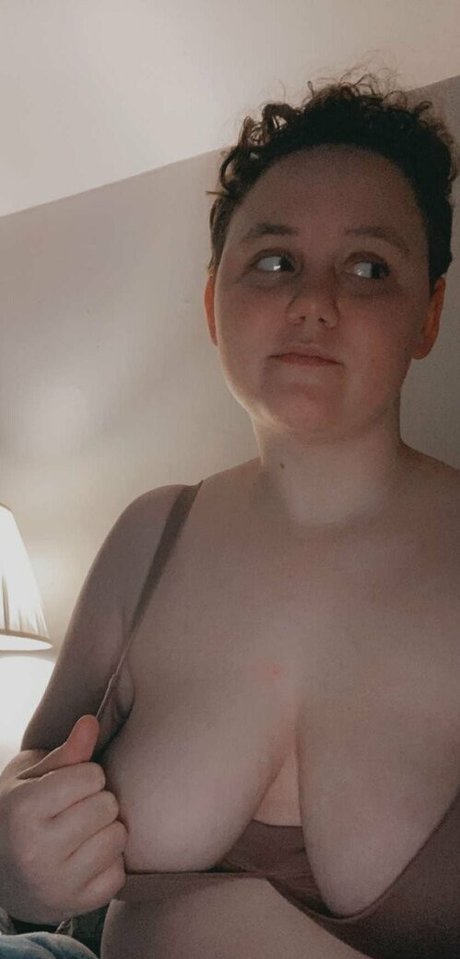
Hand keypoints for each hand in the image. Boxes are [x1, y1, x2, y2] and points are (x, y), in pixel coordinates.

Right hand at [0, 714, 126, 923]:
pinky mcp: (76, 906)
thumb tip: (91, 722)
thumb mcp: (29, 777)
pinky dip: (108, 864)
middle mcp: (38, 849)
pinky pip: (119, 873)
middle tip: (76, 810)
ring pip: (117, 837)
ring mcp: (57, 883)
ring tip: (82, 833)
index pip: (92, 776)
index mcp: (24, 809)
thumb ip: (66, 752)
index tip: (69, 786)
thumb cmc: (18, 813)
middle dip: (98, 801)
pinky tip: (85, 859)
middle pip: (107, 806)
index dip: (86, 776)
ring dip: (106, 831)